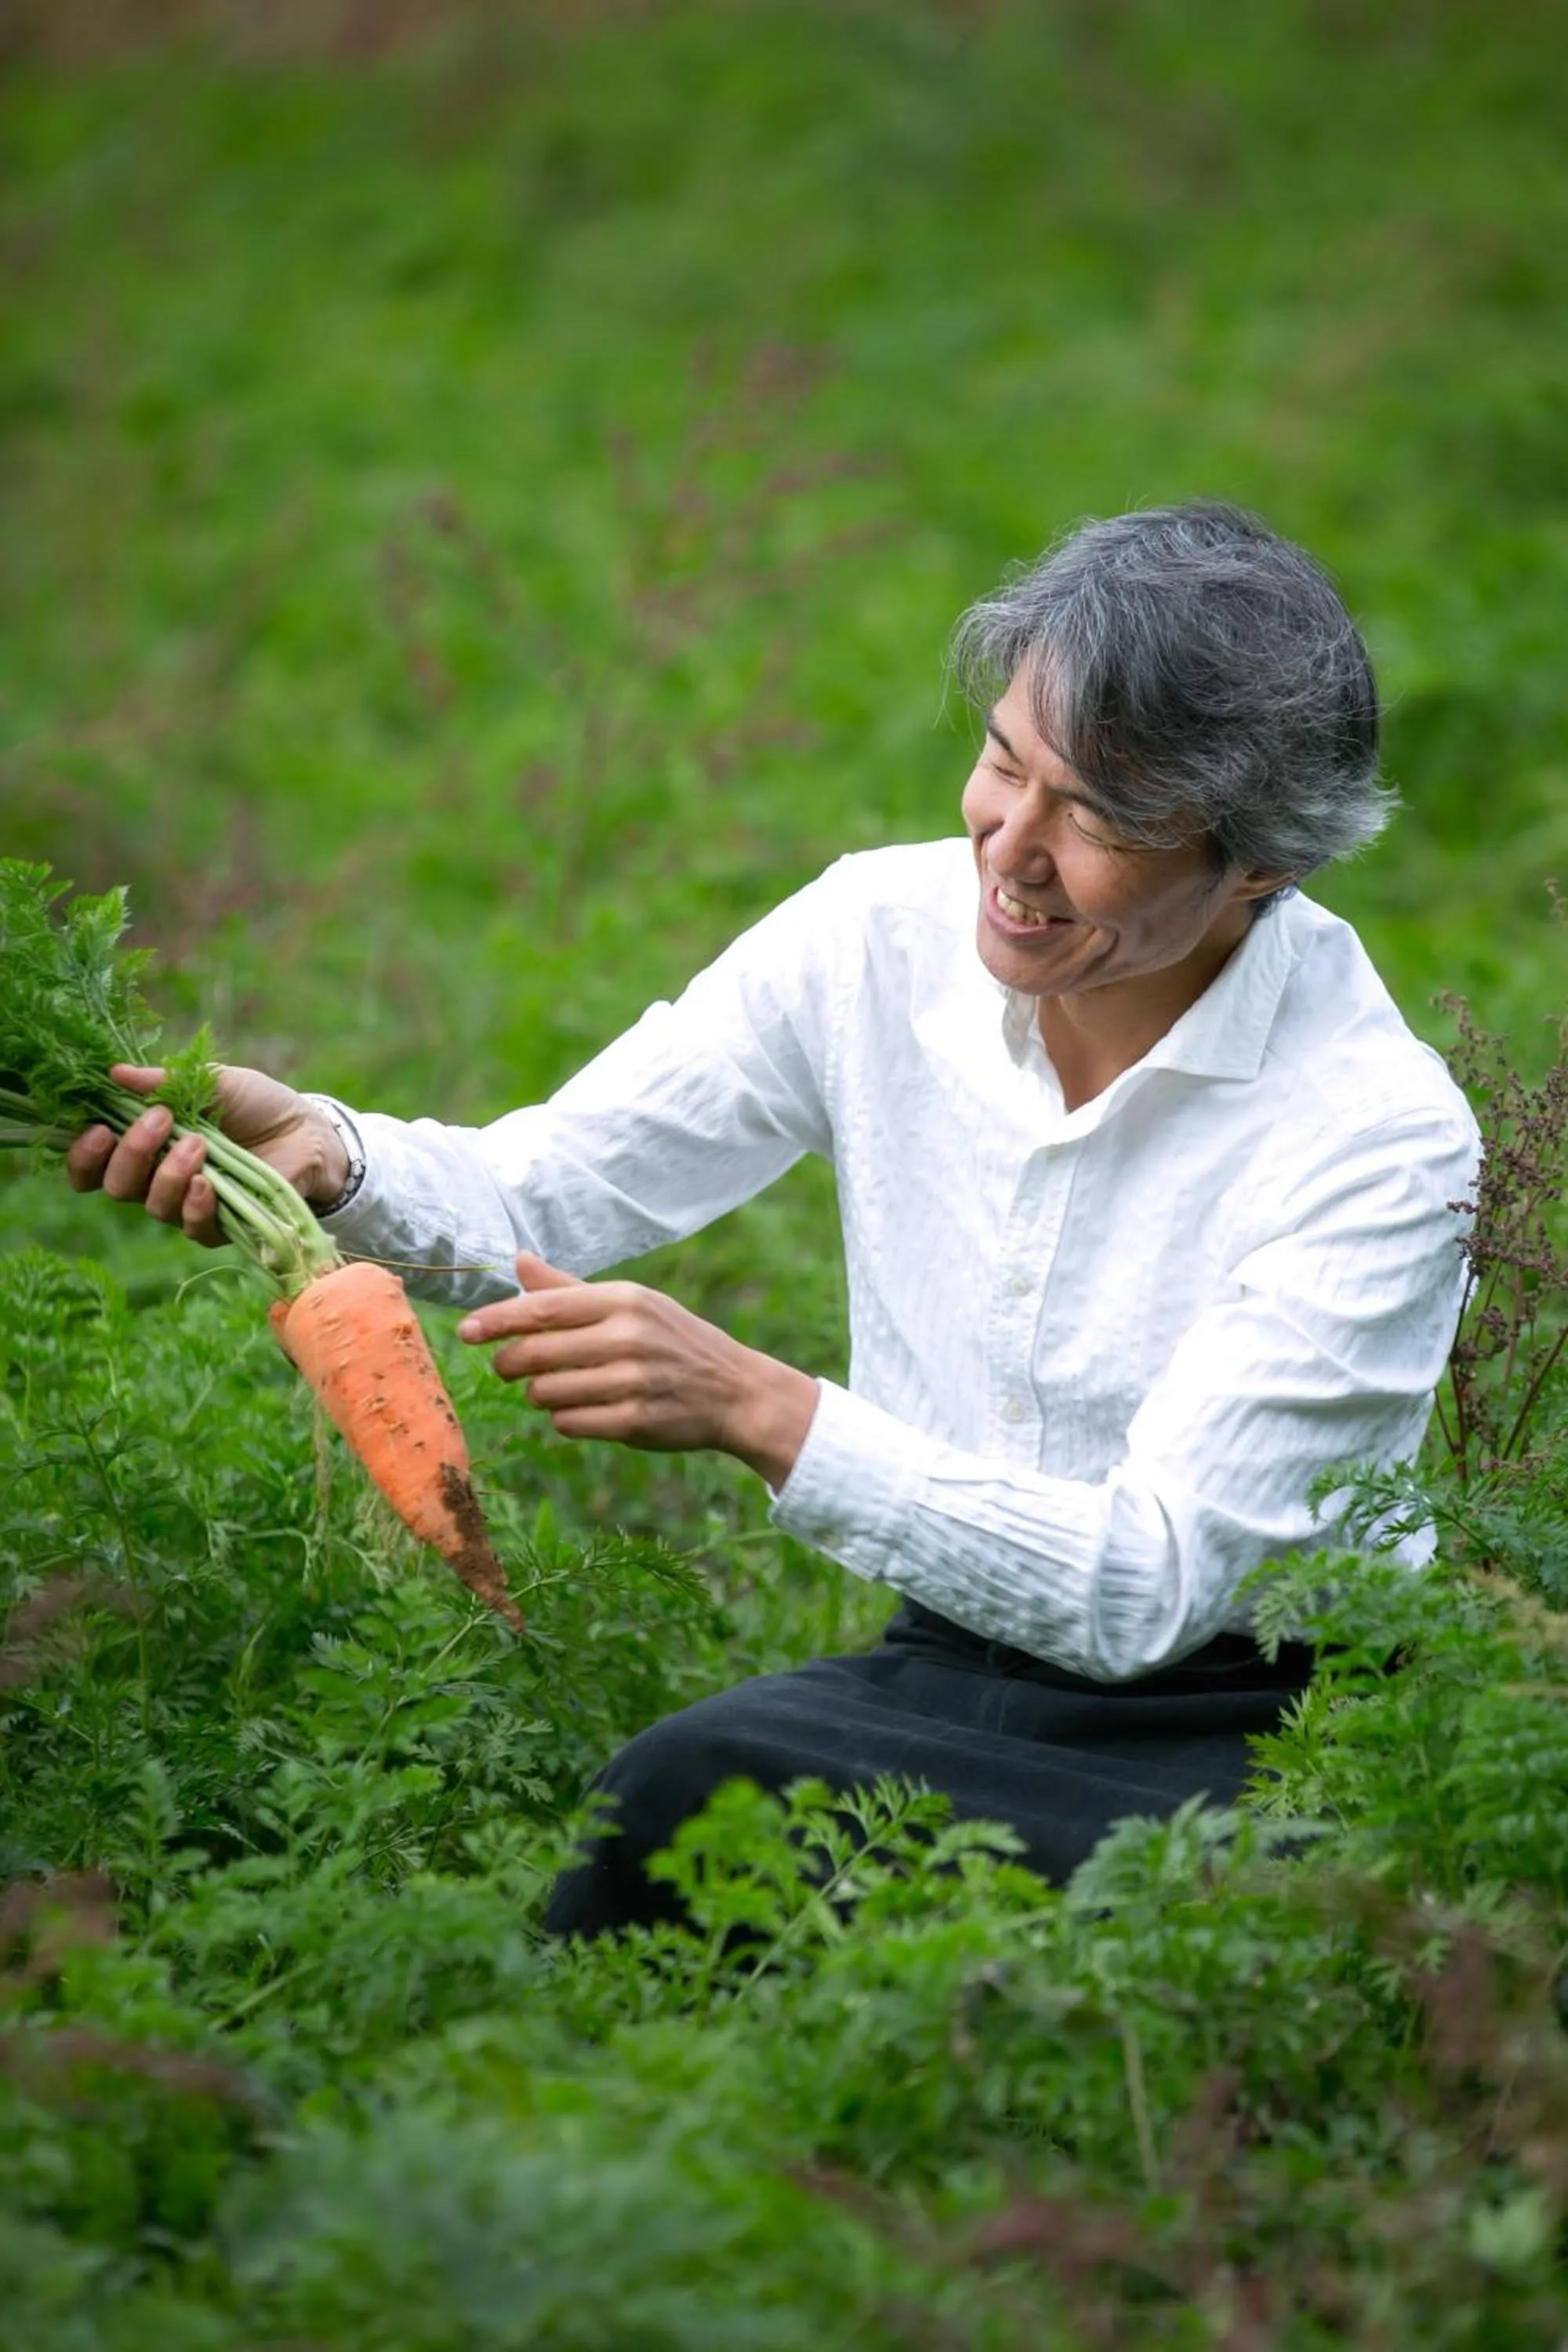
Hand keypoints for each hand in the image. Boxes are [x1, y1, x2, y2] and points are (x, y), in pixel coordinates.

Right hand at [65, 1064, 350, 1247]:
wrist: (307, 1129)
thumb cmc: (255, 1103)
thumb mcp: (211, 1080)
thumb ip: (163, 1082)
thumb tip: (114, 1072)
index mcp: (147, 1144)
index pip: (95, 1164)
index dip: (85, 1154)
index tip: (99, 1129)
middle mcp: (158, 1178)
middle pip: (115, 1186)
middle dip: (130, 1153)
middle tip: (160, 1121)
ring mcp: (188, 1204)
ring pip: (151, 1205)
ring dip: (168, 1173)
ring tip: (198, 1142)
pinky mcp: (221, 1226)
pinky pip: (191, 1227)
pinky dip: (194, 1204)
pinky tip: (207, 1182)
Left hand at [458, 1254, 819, 1488]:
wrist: (735, 1391)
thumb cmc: (672, 1341)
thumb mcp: (631, 1304)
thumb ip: (569, 1288)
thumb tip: (518, 1261)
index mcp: (623, 1299)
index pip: (542, 1307)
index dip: (497, 1320)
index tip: (466, 1330)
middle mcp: (628, 1336)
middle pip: (534, 1353)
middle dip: (509, 1364)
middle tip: (508, 1368)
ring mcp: (633, 1381)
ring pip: (546, 1393)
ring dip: (541, 1394)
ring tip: (561, 1388)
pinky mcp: (636, 1421)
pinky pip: (569, 1424)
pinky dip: (566, 1419)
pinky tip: (585, 1410)